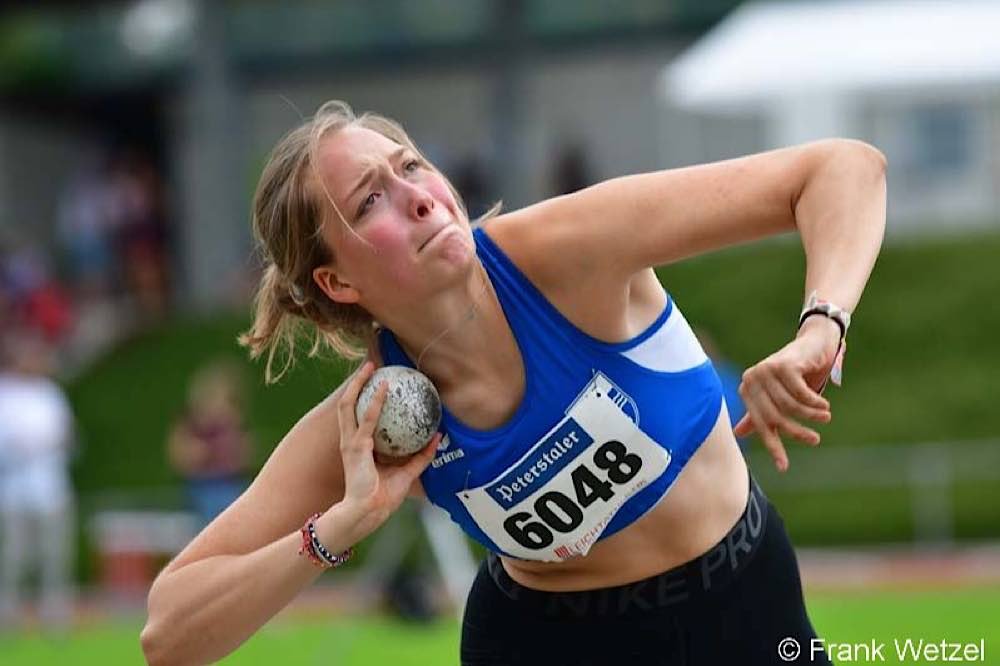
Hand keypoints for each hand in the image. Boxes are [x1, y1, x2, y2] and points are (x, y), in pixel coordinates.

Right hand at [335, 362, 438, 538]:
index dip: (365, 397)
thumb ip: (421, 456)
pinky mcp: (356, 447)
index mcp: (359, 446)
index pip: (358, 416)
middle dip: (356, 383)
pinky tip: (384, 388)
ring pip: (349, 404)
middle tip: (371, 366)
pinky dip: (374, 401)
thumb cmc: (383, 497)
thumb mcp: (407, 472)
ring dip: (357, 384)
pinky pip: (367, 419)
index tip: (377, 381)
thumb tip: (438, 436)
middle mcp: (350, 440)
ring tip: (370, 367)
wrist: (368, 513)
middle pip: (348, 404)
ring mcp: (350, 442)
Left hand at [733, 316, 840, 471]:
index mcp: (747, 390)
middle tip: (815, 440)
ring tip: (825, 417)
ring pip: (789, 406)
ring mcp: (766, 370)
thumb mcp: (777, 397)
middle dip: (796, 432)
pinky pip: (800, 393)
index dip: (773, 446)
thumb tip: (737, 434)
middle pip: (775, 417)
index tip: (784, 467)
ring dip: (811, 415)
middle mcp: (752, 379)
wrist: (815, 343)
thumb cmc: (796, 374)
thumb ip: (759, 414)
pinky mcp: (783, 364)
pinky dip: (815, 402)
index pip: (760, 425)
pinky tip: (824, 405)